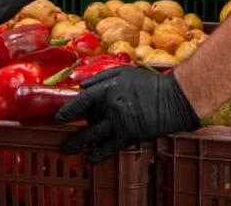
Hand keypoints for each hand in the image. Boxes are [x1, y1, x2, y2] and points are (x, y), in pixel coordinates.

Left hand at [56, 66, 199, 161]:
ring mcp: (118, 122)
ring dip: (77, 144)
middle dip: (75, 128)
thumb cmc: (148, 84)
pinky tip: (91, 158)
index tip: (58, 118)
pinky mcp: (128, 135)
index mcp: (108, 88)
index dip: (67, 110)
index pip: (81, 100)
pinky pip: (108, 148)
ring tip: (66, 149)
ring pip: (92, 136)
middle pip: (86, 119)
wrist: (172, 99)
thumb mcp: (125, 72)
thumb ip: (101, 77)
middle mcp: (110, 106)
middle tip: (63, 137)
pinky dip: (98, 154)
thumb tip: (81, 86)